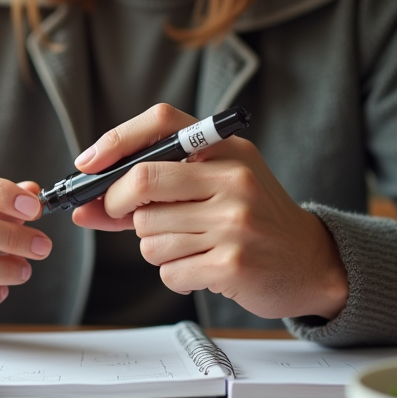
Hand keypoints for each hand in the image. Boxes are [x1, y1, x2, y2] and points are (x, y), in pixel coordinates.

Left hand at [70, 104, 347, 319]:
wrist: (311, 262)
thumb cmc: (253, 221)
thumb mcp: (214, 189)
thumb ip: (150, 194)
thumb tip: (86, 209)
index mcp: (227, 149)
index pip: (162, 123)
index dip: (116, 141)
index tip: (86, 165)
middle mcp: (233, 180)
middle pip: (142, 183)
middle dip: (117, 206)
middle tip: (122, 216)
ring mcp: (234, 222)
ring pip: (149, 235)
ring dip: (154, 248)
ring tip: (189, 247)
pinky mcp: (233, 264)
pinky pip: (168, 270)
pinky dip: (174, 275)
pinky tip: (200, 269)